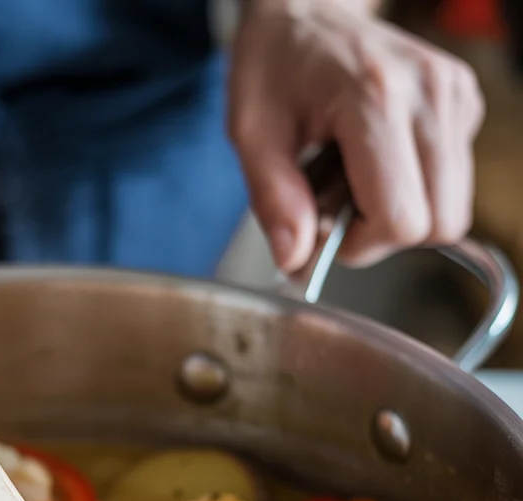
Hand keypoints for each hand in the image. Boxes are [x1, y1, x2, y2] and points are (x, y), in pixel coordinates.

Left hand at [229, 0, 485, 270]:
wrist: (306, 12)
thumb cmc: (274, 65)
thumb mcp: (251, 134)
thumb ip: (273, 200)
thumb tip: (294, 260)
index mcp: (376, 99)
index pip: (400, 219)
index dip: (359, 244)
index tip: (322, 228)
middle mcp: (430, 94)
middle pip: (437, 222)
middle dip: (382, 236)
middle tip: (337, 209)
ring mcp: (454, 96)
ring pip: (452, 209)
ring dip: (400, 215)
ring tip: (353, 181)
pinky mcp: (464, 103)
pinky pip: (452, 183)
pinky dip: (414, 190)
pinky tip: (374, 163)